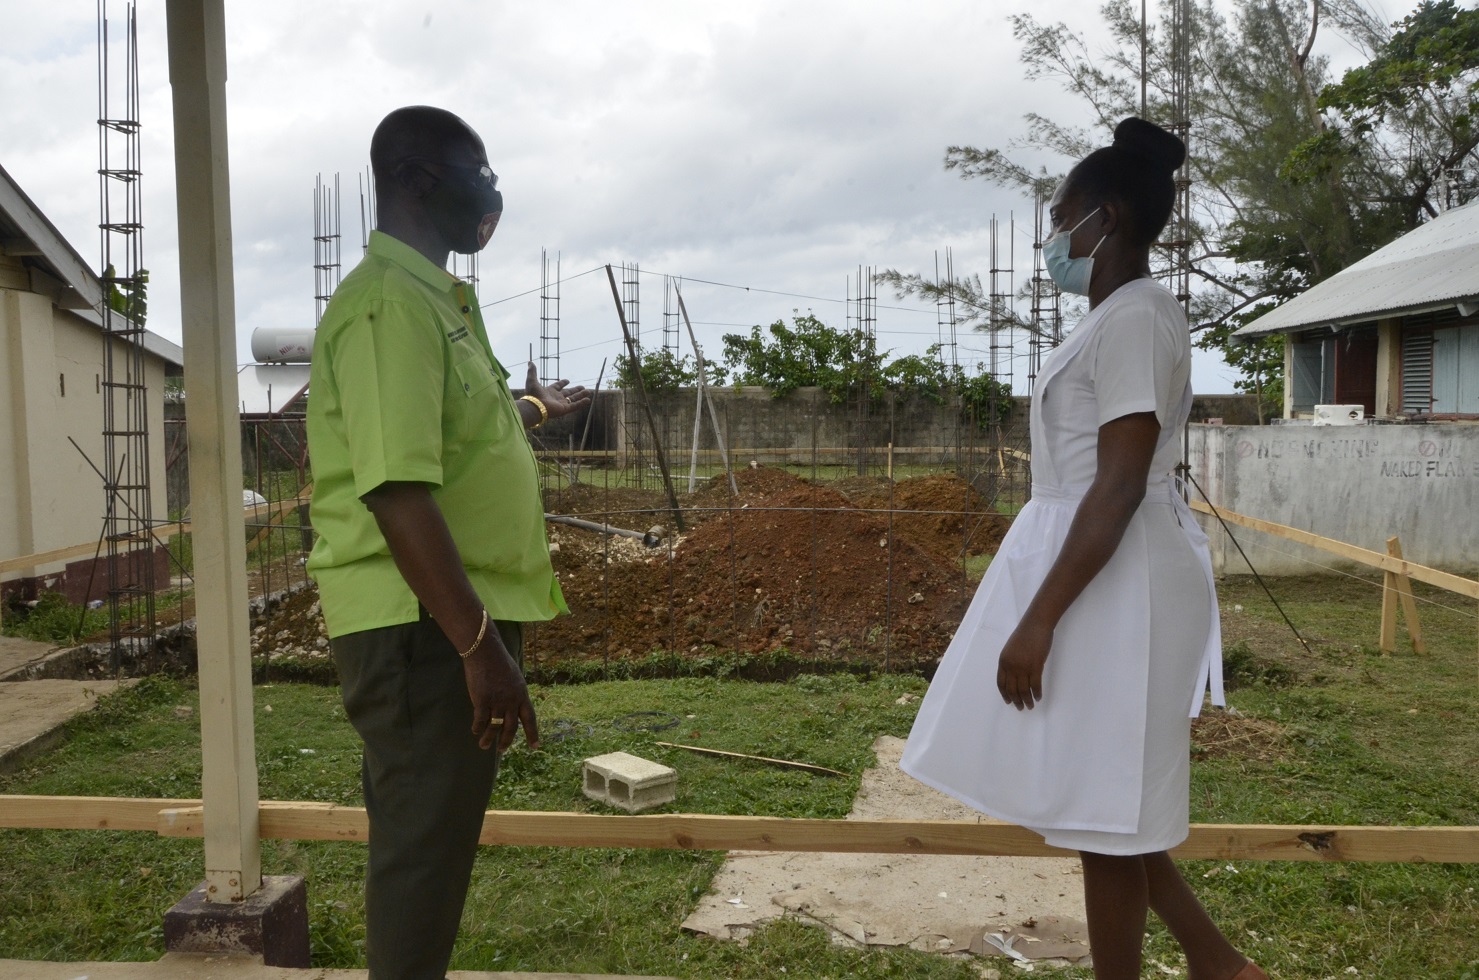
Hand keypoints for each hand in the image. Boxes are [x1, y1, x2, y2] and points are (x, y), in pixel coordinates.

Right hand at [463, 633, 539, 751]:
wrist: (486, 652)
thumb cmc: (500, 662)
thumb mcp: (515, 678)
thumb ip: (515, 693)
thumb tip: (513, 706)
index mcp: (522, 695)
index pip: (530, 718)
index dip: (533, 733)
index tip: (535, 746)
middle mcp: (512, 701)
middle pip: (511, 727)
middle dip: (506, 741)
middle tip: (502, 750)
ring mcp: (497, 701)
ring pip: (494, 727)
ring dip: (489, 738)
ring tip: (484, 746)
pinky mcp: (482, 700)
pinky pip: (480, 720)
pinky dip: (477, 728)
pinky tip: (475, 731)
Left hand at [524, 362, 590, 420]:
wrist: (535, 406)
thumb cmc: (533, 394)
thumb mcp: (532, 380)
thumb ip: (532, 371)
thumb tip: (530, 362)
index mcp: (549, 391)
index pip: (557, 386)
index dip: (562, 383)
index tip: (567, 380)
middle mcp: (556, 398)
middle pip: (568, 393)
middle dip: (575, 390)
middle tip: (583, 387)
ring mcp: (561, 404)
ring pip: (573, 399)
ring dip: (581, 395)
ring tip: (589, 391)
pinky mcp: (565, 409)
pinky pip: (575, 406)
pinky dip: (582, 403)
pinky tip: (588, 400)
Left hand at [997, 617, 1052, 710]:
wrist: (1035, 625)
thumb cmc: (1024, 635)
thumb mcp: (1011, 649)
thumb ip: (1010, 662)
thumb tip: (1014, 677)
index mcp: (1003, 661)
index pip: (1001, 683)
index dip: (1005, 694)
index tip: (1008, 701)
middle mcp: (1011, 666)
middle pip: (1012, 689)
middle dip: (1016, 701)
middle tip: (1021, 707)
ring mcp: (1023, 667)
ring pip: (1024, 690)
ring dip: (1027, 700)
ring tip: (1030, 706)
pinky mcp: (1036, 666)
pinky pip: (1036, 685)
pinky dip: (1037, 693)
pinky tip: (1039, 697)